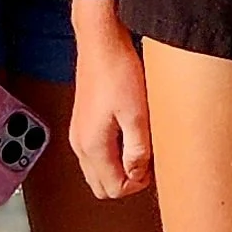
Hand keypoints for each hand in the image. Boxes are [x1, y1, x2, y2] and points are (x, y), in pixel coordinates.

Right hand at [71, 4, 153, 199]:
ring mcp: (78, 133)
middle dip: (126, 180)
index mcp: (92, 146)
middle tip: (147, 160)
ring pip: (97, 171)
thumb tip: (137, 175)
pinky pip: (95, 154)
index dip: (137, 184)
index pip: (113, 189)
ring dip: (118, 168)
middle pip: (101, 186)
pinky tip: (128, 135)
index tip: (153, 165)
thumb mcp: (137, 115)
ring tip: (139, 146)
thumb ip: (137, 150)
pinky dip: (111, 154)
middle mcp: (80, 144)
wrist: (101, 42)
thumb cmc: (118, 72)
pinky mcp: (83, 122)